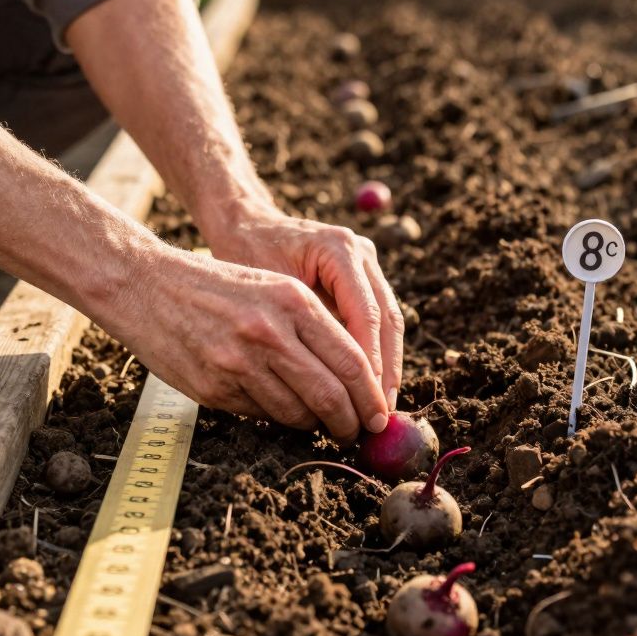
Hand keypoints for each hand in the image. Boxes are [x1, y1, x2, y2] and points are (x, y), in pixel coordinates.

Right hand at [106, 246, 389, 439]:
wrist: (146, 286)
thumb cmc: (217, 286)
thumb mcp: (272, 288)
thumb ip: (313, 327)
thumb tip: (355, 380)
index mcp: (293, 301)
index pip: (351, 361)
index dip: (371, 396)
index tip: (380, 414)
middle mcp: (269, 332)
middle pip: (331, 395)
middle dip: (352, 422)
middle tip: (357, 432)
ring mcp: (240, 363)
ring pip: (298, 413)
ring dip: (315, 425)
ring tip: (320, 423)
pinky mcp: (215, 388)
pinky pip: (262, 416)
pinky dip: (277, 418)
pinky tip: (279, 409)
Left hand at [201, 205, 404, 411]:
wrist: (247, 223)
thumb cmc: (246, 254)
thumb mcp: (266, 292)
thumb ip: (297, 329)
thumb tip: (321, 384)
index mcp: (338, 249)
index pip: (365, 313)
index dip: (369, 360)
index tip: (367, 398)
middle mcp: (360, 253)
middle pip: (387, 319)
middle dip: (385, 370)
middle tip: (380, 412)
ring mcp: (367, 263)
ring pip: (390, 321)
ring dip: (387, 365)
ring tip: (380, 405)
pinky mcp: (364, 277)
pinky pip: (378, 320)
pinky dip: (376, 353)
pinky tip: (371, 386)